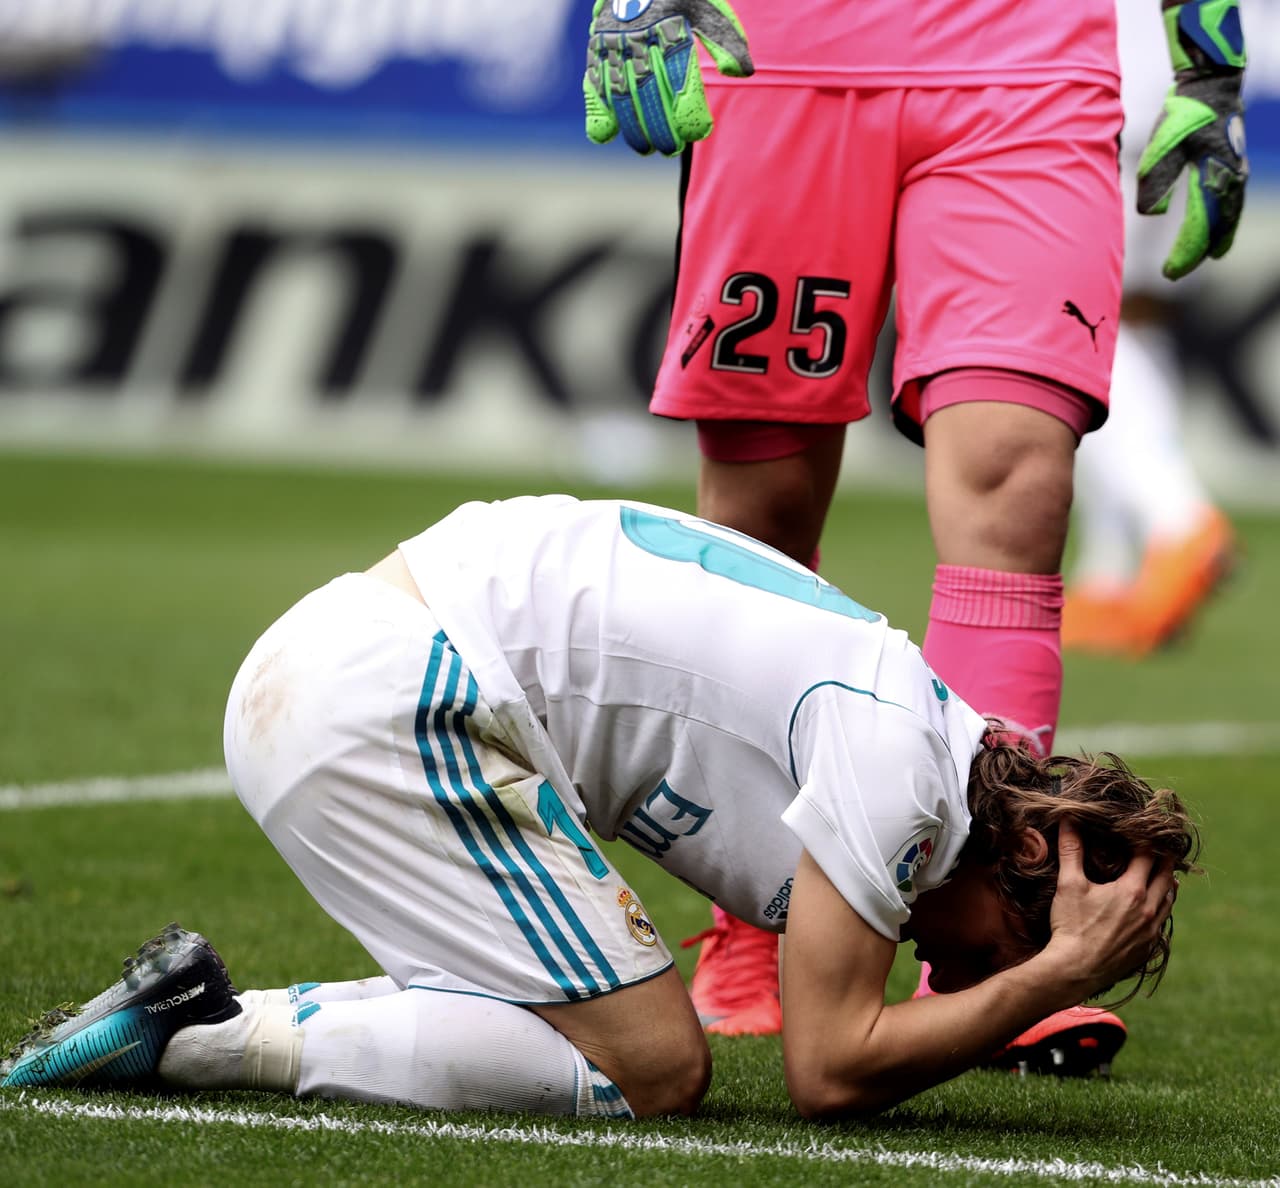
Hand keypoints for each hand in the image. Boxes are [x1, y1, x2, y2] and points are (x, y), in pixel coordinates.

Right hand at [583, 0, 752, 155]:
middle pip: (649, 88)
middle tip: (670, 150)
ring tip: (645, 149)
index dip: (688, 106)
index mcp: (672, 25)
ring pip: (621, 90)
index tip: (697, 132)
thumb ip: (727, 40)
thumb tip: (744, 72)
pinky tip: (604, 134)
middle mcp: (640, 35)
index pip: (680, 73)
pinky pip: (594, 80)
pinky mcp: (597, 47)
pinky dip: (597, 108)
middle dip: (660, 124)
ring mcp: (615, 42)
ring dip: (632, 124)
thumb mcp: (709, 8)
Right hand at [1045, 822, 1176, 996]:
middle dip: (1163, 860)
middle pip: (1166, 877)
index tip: (1141, 831)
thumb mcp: (1069, 884)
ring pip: (1170, 900)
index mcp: (1132, 890)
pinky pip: (1164, 922)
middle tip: (1159, 848)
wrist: (1075, 969)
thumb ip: (1071, 850)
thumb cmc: (1071, 925)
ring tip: (1162, 873)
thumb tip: (1068, 820)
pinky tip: (1154, 906)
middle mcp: (1149, 909)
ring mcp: (1151, 931)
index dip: (1146, 841)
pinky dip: (1162, 907)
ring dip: (1167, 884)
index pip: (1148, 856)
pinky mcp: (1148, 948)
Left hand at [1136, 0, 1247, 279]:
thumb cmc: (1184, 115)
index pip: (1199, 225)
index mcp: (1212, 175)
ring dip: (1217, 237)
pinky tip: (1221, 229)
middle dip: (1198, 250)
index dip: (1185, 251)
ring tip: (1209, 256)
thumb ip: (1156, 180)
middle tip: (1178, 272)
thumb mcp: (1162, 145)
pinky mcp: (1234, 165)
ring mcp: (1235, 171)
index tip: (1169, 272)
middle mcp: (1229, 177)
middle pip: (1217, 225)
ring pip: (1230, 214)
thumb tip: (1151, 214)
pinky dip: (1227, 220)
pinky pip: (1233, 201)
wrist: (1212, 86)